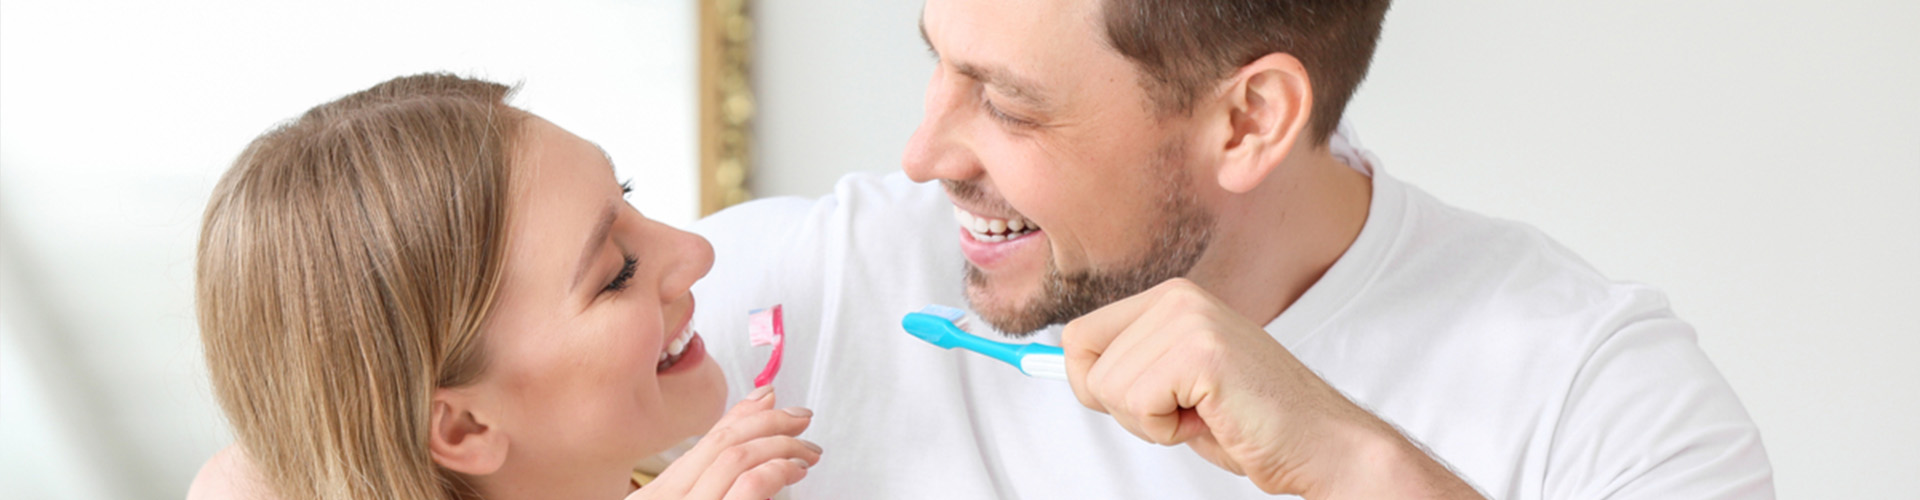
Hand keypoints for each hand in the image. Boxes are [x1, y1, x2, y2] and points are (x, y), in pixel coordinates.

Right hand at [628, 387, 821, 499]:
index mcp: (656, 495)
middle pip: (720, 441)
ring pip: (735, 457)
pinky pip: (748, 485)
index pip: (704, 443)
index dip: (743, 414)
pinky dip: (775, 471)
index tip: (771, 398)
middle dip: (769, 422)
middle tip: (802, 420)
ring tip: (807, 453)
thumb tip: (748, 455)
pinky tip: (792, 470)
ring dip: (780, 446)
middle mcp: (664, 497)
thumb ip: (711, 483)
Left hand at [1061, 278, 1478, 497]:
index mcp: (1170, 298)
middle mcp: (1178, 296)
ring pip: (1107, 388)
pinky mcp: (1202, 351)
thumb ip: (1125, 365)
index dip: (1095, 385)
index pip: (1077, 337)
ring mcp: (1190, 319)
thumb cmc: (1251, 423)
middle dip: (1126, 408)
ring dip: (1152, 422)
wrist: (1321, 444)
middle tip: (1185, 412)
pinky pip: (1137, 402)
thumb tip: (1053, 360)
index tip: (1147, 401)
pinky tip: (1213, 418)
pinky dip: (1167, 429)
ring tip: (1206, 414)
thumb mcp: (1174, 384)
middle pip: (1083, 363)